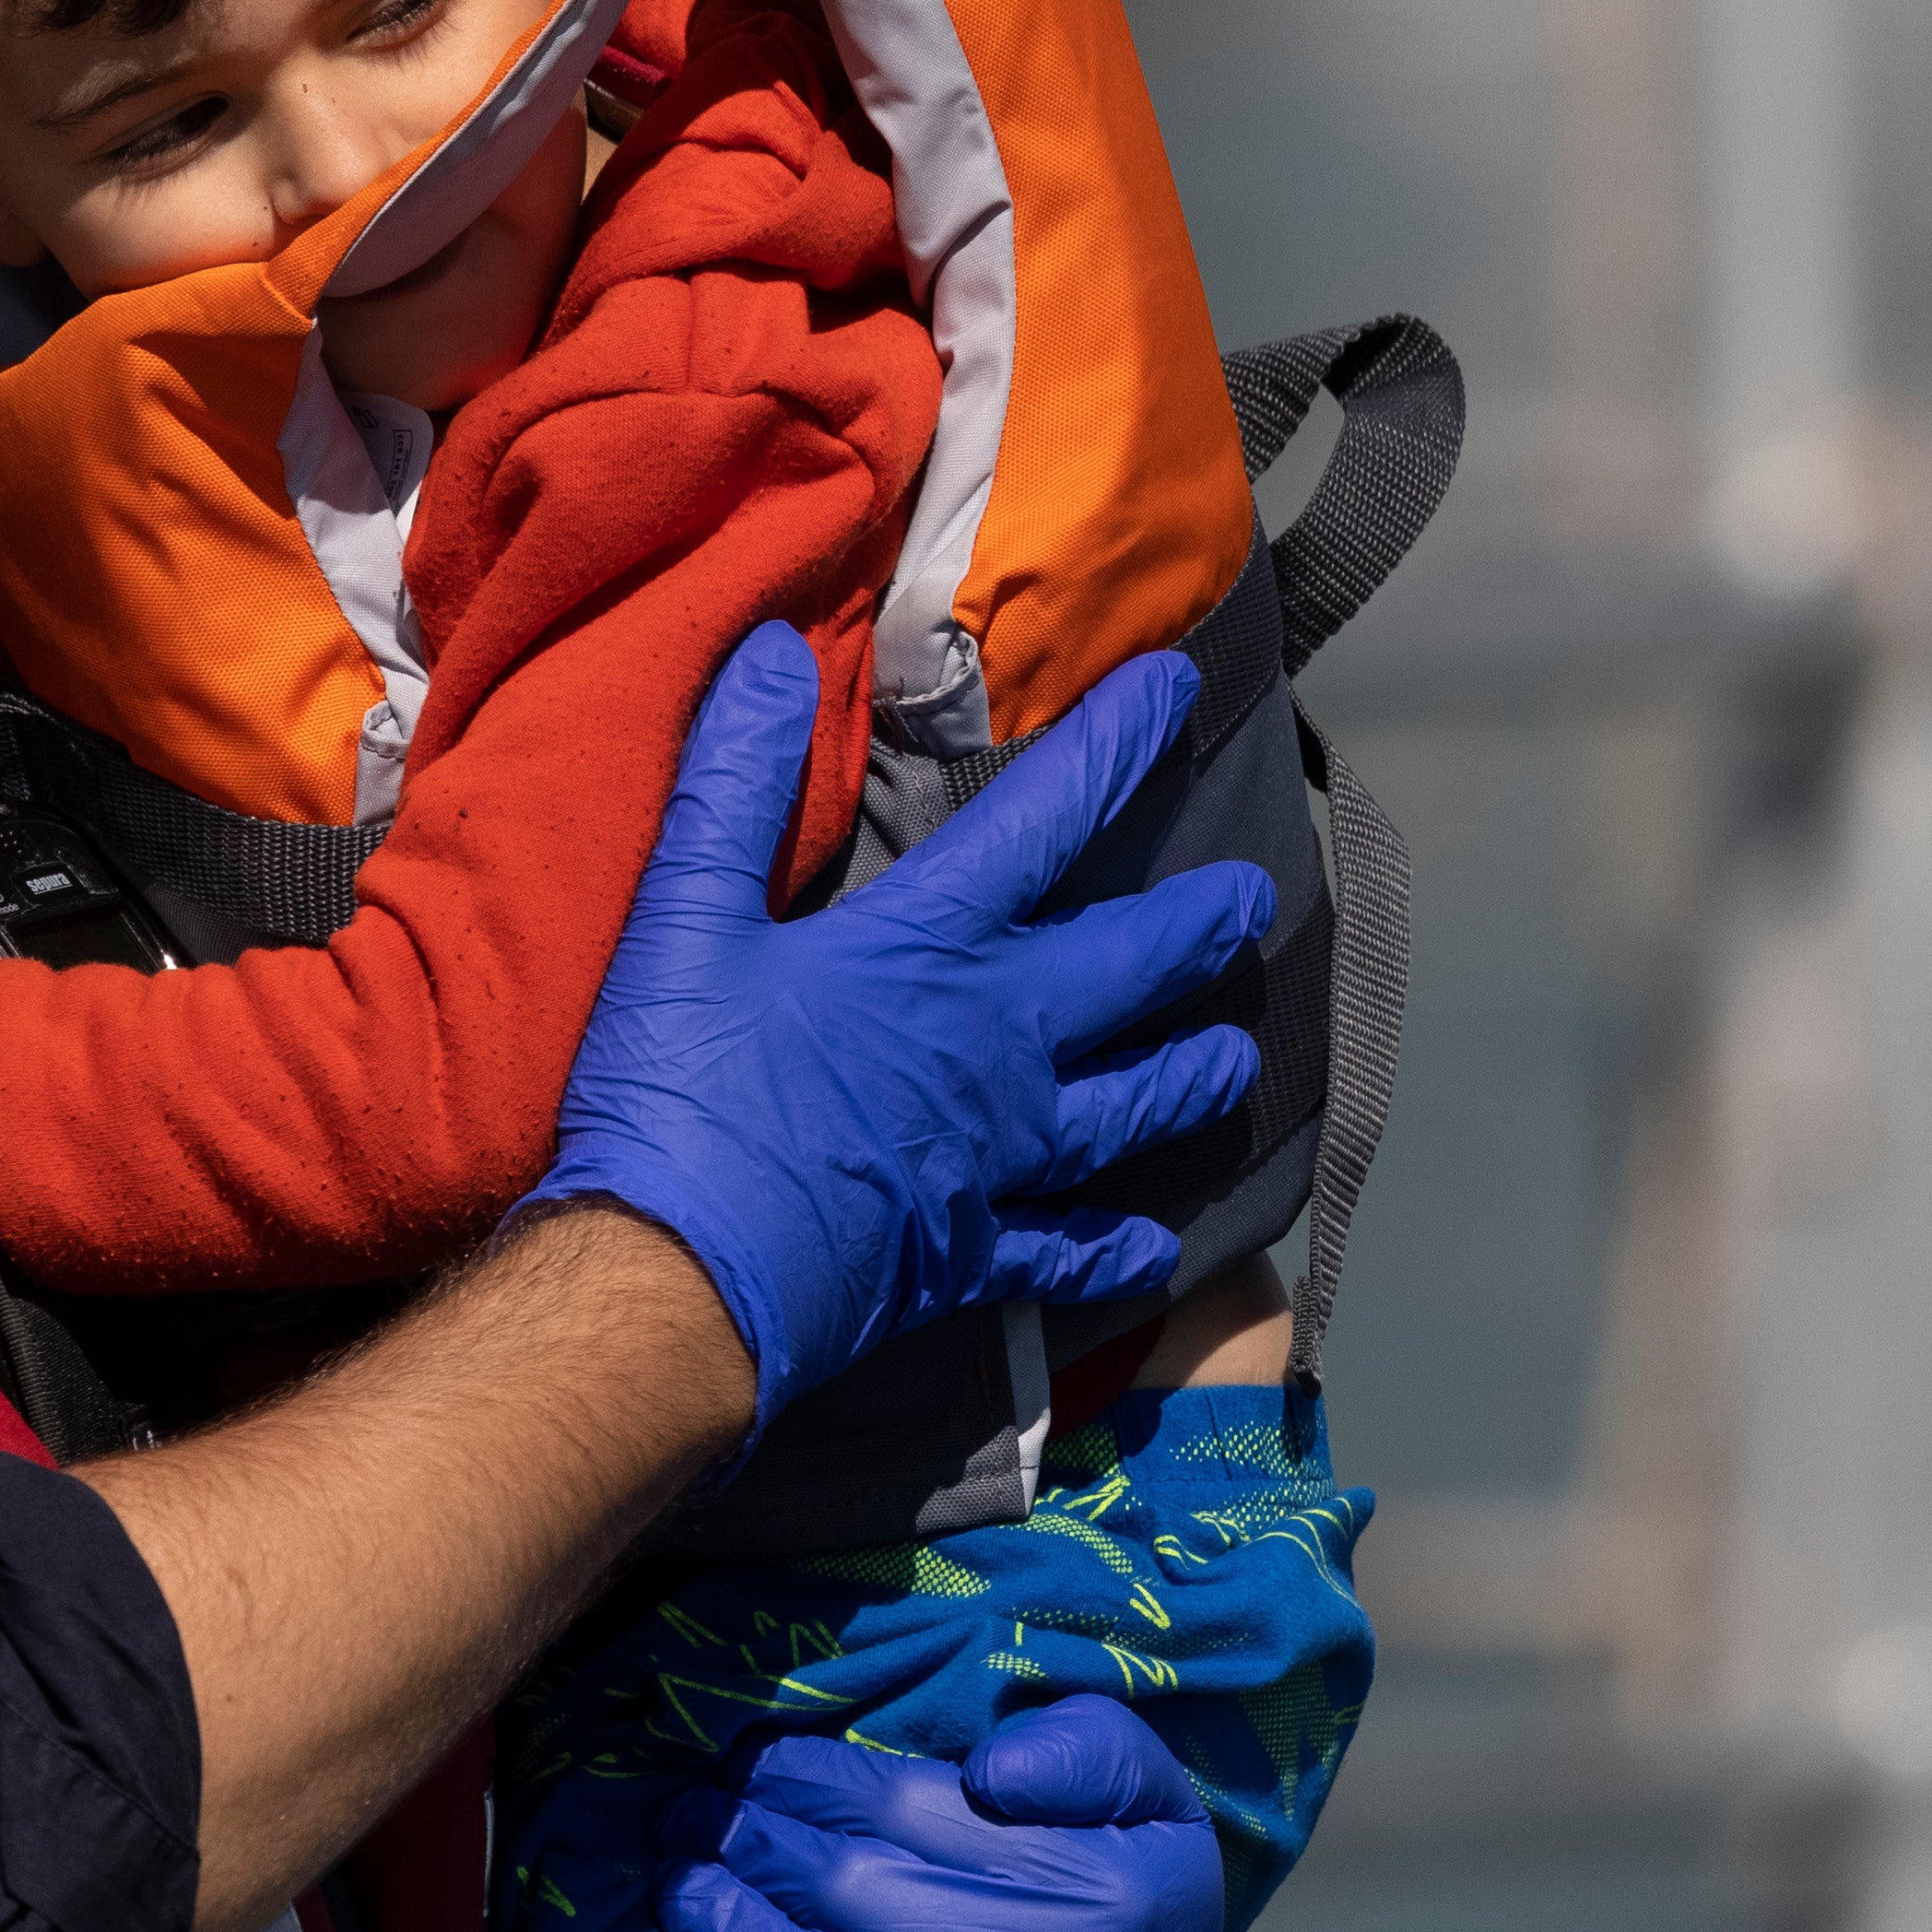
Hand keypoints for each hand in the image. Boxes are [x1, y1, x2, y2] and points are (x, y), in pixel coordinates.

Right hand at [530, 630, 1271, 1433]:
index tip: (1179, 688)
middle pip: (1127, 968)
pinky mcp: (973, 1252)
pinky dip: (1114, 1247)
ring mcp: (997, 1156)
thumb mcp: (683, 917)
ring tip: (1236, 1058)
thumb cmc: (680, 1096)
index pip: (1048, 815)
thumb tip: (769, 648)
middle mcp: (994, 1044)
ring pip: (1128, 1107)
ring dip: (1187, 1077)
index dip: (1118, 742)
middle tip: (1252, 902)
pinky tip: (1153, 1247)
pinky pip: (1067, 1249)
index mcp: (930, 948)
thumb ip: (731, 781)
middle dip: (1195, 928)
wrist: (679, 1283)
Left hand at [612, 1696, 1219, 1931]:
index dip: (801, 1772)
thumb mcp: (1160, 1825)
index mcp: (1080, 1884)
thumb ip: (1089, 1751)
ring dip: (713, 1914)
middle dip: (740, 1831)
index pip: (901, 1802)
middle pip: (838, 1880)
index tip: (747, 1754)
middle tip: (686, 1809)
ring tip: (674, 1874)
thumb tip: (983, 1764)